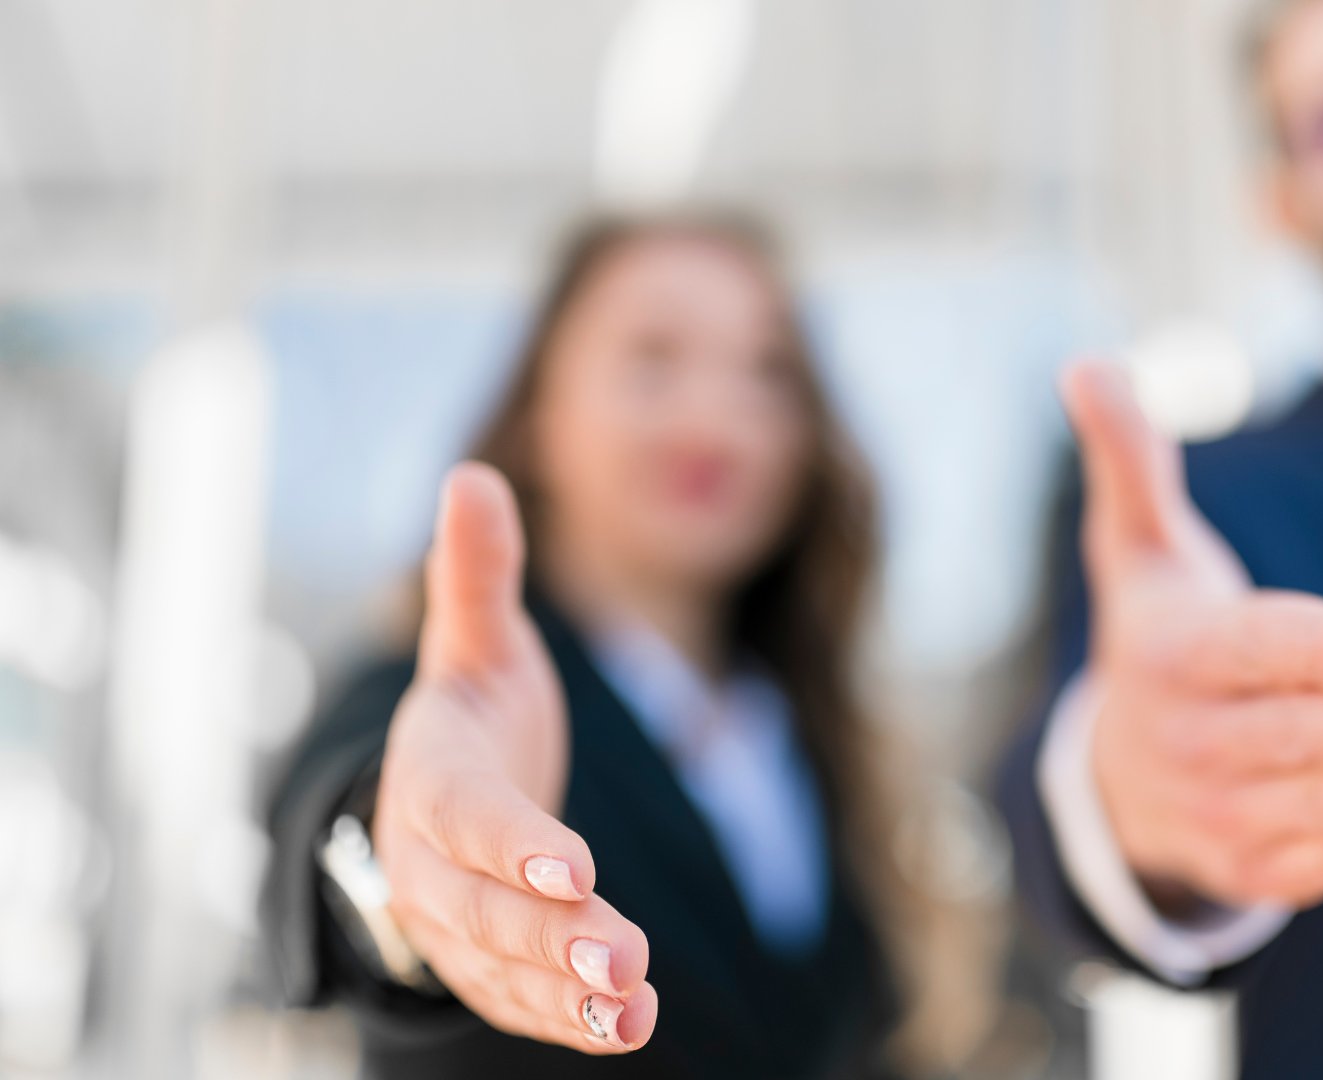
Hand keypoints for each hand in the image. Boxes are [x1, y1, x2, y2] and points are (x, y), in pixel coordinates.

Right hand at [372, 463, 655, 1050]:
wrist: (431, 802)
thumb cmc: (473, 715)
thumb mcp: (477, 645)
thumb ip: (477, 574)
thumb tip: (471, 474)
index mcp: (434, 778)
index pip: (467, 816)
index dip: (514, 842)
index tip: (576, 866)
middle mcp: (431, 864)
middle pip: (486, 910)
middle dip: (555, 937)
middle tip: (628, 959)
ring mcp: (455, 927)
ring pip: (505, 969)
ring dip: (568, 994)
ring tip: (637, 1012)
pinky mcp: (487, 970)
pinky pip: (521, 1002)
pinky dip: (570, 1020)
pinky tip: (631, 1029)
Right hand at [1064, 364, 1322, 911]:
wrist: (1113, 784)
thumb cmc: (1157, 640)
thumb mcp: (1134, 554)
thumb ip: (1130, 462)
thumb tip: (1084, 364)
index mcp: (1173, 658)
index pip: (1258, 652)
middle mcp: (1194, 744)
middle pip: (1310, 734)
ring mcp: (1228, 816)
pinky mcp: (1264, 870)